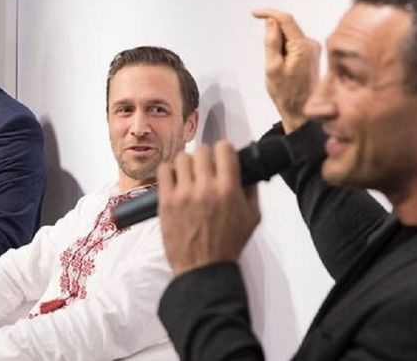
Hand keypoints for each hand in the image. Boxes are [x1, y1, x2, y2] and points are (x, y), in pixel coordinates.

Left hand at [158, 141, 260, 275]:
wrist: (203, 268)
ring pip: (182, 158)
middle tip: (207, 168)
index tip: (223, 157)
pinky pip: (164, 171)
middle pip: (203, 150)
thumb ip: (251, 191)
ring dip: (188, 164)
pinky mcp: (166, 201)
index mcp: (228, 190)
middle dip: (207, 157)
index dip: (225, 151)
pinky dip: (170, 172)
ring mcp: (183, 194)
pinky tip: (176, 181)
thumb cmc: (227, 245)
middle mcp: (205, 188)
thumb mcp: (253, 218)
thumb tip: (248, 171)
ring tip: (191, 176)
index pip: (224, 149)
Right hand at [252, 8, 320, 132]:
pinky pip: (293, 45)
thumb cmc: (286, 93)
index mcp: (303, 46)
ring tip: (278, 69)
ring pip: (289, 37)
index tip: (255, 14)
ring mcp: (313, 49)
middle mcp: (311, 44)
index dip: (269, 12)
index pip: (285, 19)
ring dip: (279, 47)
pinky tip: (284, 69)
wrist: (303, 111)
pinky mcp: (311, 54)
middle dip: (273, 38)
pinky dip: (284, 51)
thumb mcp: (272, 67)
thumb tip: (271, 22)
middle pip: (287, 28)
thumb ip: (271, 42)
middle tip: (270, 61)